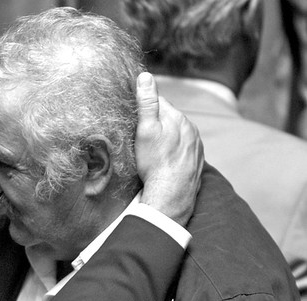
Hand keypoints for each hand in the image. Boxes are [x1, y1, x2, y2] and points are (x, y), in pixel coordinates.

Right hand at [135, 72, 203, 225]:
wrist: (171, 194)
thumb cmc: (155, 162)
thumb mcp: (145, 130)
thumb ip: (146, 102)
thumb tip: (145, 76)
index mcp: (178, 118)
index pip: (159, 102)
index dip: (145, 108)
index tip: (134, 117)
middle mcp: (191, 129)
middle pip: (170, 118)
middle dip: (157, 123)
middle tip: (141, 137)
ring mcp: (196, 146)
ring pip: (178, 135)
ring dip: (167, 138)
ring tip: (153, 151)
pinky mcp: (197, 161)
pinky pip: (184, 150)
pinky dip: (175, 153)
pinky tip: (165, 162)